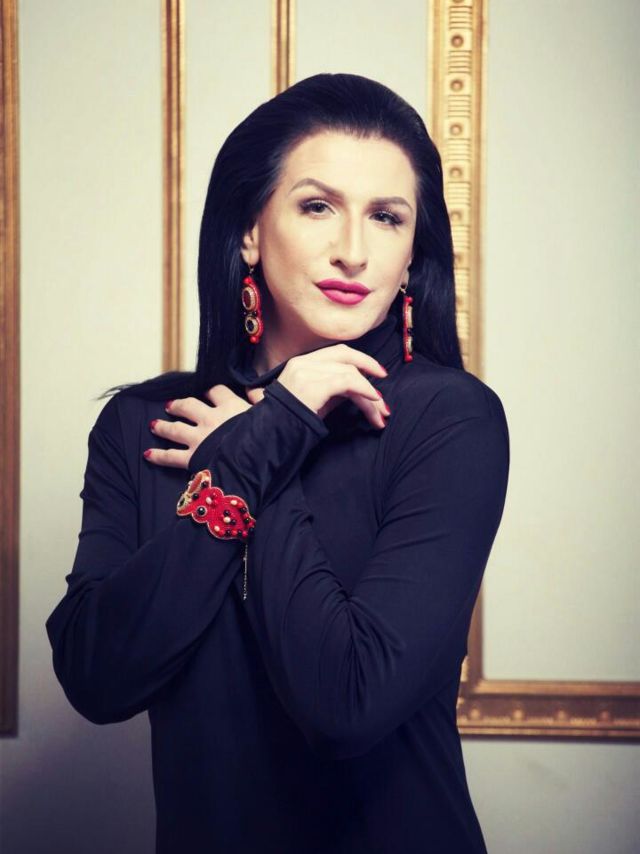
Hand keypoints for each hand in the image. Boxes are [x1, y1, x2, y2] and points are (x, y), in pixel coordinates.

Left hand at [145, 384, 262, 468]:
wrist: (256, 462)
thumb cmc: (267, 438)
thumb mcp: (269, 414)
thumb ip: (261, 399)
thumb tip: (254, 388)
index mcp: (230, 407)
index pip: (216, 391)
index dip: (211, 390)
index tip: (208, 391)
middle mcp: (211, 419)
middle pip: (188, 405)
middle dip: (178, 405)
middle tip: (169, 405)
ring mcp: (200, 438)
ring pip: (176, 429)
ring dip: (163, 426)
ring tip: (154, 425)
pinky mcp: (193, 458)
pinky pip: (171, 456)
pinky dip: (159, 456)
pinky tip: (148, 454)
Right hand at [277, 345, 390, 428]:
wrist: (271, 436)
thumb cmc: (292, 422)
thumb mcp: (315, 401)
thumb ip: (334, 390)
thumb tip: (359, 389)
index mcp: (301, 363)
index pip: (337, 352)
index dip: (360, 359)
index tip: (377, 372)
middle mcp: (303, 363)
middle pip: (345, 356)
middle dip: (369, 366)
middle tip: (385, 380)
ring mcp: (306, 372)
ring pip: (350, 373)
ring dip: (370, 394)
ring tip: (381, 412)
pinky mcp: (312, 386)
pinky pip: (347, 382)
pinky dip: (364, 390)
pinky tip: (373, 400)